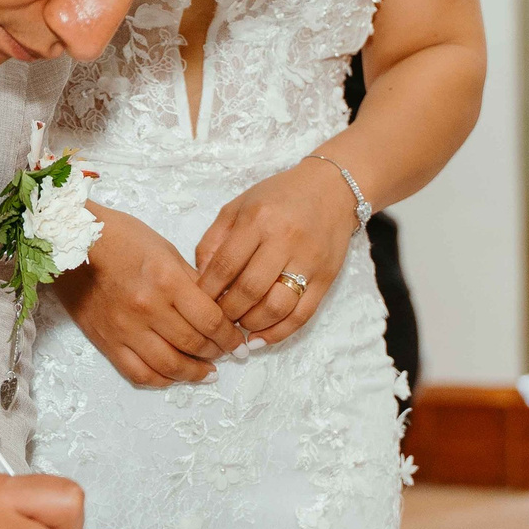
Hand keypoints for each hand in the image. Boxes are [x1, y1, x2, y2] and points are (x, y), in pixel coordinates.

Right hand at [53, 206, 243, 386]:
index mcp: (167, 280)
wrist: (71, 245)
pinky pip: (139, 373)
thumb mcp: (166, 250)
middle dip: (217, 353)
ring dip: (194, 373)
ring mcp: (125, 328)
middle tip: (226, 354)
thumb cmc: (121, 239)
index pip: (211, 320)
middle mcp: (148, 308)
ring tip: (207, 372)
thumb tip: (218, 308)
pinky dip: (162, 380)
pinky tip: (175, 377)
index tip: (238, 341)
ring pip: (169, 365)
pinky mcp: (107, 342)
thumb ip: (191, 281)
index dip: (230, 336)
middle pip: (194, 344)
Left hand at [193, 157, 357, 341]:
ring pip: (276, 307)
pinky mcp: (326, 278)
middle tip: (216, 319)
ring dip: (251, 324)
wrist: (331, 189)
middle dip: (227, 312)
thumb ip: (214, 239)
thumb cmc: (278, 197)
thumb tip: (199, 278)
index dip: (208, 291)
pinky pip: (302, 315)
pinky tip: (260, 338)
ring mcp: (308, 261)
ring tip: (238, 326)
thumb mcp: (238, 206)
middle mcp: (285, 240)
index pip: (225, 265)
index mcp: (258, 220)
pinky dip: (278, 333)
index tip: (197, 304)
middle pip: (249, 290)